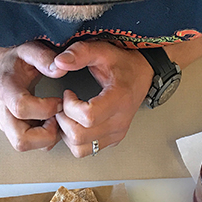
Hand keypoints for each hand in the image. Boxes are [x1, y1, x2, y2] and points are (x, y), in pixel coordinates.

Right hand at [0, 42, 63, 151]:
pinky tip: (48, 121)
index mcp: (5, 89)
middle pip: (20, 140)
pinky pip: (29, 144)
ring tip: (54, 118)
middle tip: (57, 117)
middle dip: (46, 134)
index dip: (46, 108)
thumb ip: (44, 57)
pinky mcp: (11, 131)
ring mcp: (4, 124)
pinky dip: (43, 138)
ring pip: (24, 145)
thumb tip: (61, 69)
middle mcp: (2, 111)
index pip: (22, 108)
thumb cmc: (14, 60)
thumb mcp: (28, 49)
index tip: (60, 101)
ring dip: (45, 138)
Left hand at [45, 41, 153, 157]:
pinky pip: (86, 150)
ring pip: (79, 148)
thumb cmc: (124, 64)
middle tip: (64, 105)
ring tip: (68, 114)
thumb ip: (81, 53)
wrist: (142, 75)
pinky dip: (74, 140)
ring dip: (66, 132)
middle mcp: (119, 122)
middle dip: (64, 120)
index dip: (70, 106)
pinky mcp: (112, 140)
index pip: (88, 116)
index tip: (68, 93)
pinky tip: (75, 123)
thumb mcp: (103, 50)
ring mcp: (116, 134)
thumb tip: (59, 62)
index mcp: (119, 100)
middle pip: (79, 136)